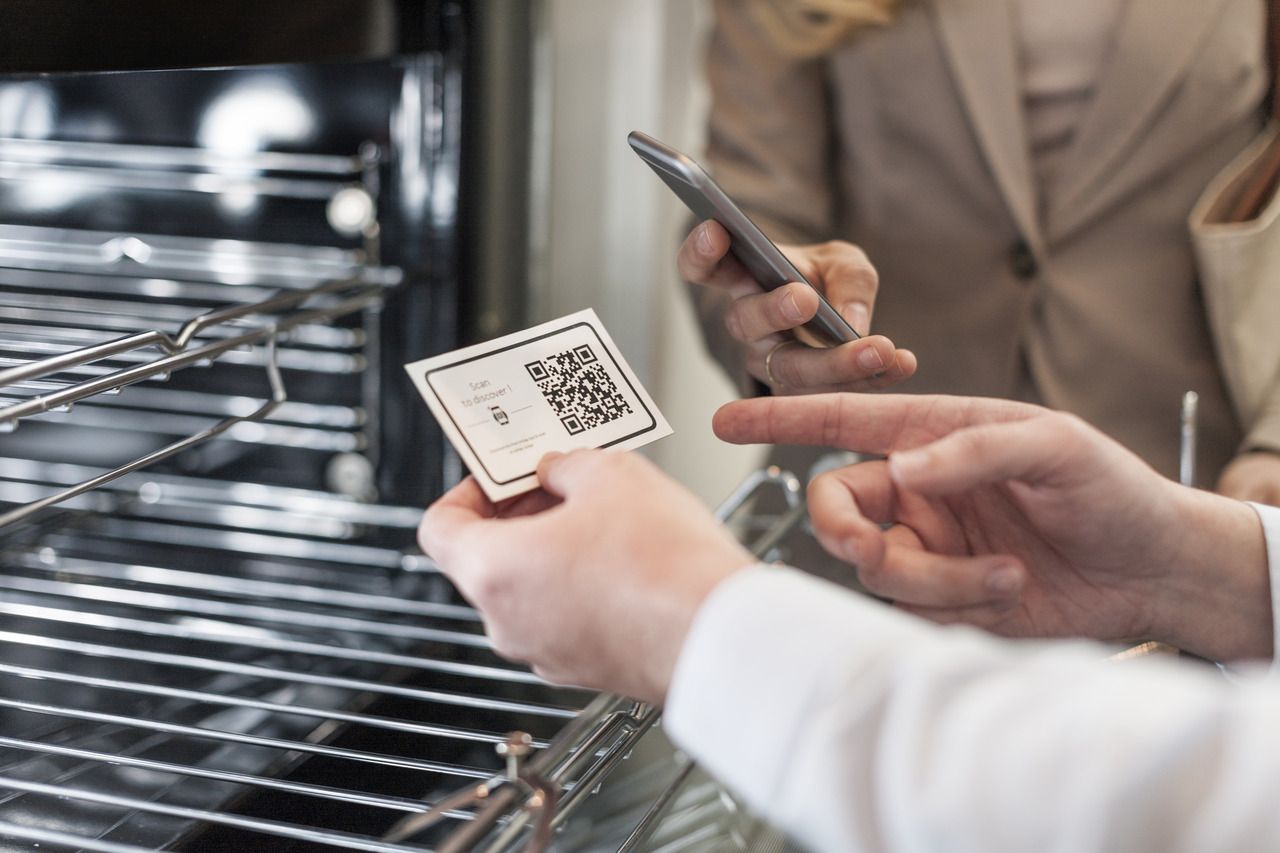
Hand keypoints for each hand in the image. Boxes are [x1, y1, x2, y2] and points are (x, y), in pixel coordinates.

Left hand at [419, 451, 753, 703]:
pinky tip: (626, 557)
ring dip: (553, 548)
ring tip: (604, 515)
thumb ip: (566, 464)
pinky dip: (580, 585)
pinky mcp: (584, 668)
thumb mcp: (611, 474)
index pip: (438, 528)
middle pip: (486, 558)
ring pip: (528, 589)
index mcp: (493, 571)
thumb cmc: (664, 566)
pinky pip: (563, 616)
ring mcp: (545, 652)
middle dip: (521, 514)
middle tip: (560, 482)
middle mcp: (507, 622)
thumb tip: (557, 468)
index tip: (501, 476)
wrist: (720, 637)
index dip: (467, 490)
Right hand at [678, 220, 916, 393]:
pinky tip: (904, 363)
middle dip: (774, 310)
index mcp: (742, 278)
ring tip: (879, 349)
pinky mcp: (799, 396)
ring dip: (835, 362)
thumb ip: (848, 277)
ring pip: (789, 369)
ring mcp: (768, 364)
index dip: (701, 252)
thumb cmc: (824, 280)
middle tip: (804, 299)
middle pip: (746, 321)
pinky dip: (873, 378)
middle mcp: (746, 323)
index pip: (703, 266)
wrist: (835, 322)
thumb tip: (851, 322)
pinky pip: (829, 394)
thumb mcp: (841, 261)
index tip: (716, 230)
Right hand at [714, 394, 1272, 661]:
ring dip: (937, 581)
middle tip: (877, 551)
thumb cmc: (1110, 489)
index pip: (841, 421)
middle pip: (837, 511)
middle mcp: (918, 491)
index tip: (724, 418)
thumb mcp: (1055, 445)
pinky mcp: (944, 599)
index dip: (779, 418)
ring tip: (1008, 575)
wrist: (1154, 571)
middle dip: (847, 535)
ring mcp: (928, 546)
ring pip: (878, 572)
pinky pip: (912, 611)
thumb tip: (901, 471)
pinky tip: (1010, 595)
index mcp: (933, 436)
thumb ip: (974, 448)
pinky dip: (957, 609)